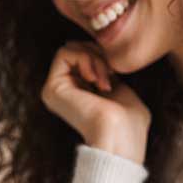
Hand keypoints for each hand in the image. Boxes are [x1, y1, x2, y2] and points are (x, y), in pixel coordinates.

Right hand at [40, 41, 151, 164]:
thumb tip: (104, 56)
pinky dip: (85, 58)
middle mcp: (64, 92)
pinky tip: (96, 79)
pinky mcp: (52, 88)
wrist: (120, 135)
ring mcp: (56, 90)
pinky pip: (64, 53)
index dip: (102, 53)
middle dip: (98, 52)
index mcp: (79, 93)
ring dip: (94, 57)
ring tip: (105, 79)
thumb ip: (108, 73)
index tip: (116, 70)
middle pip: (76, 47)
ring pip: (70, 48)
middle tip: (111, 72)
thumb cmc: (129, 122)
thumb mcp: (121, 89)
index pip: (85, 54)